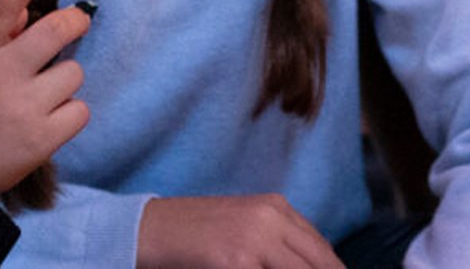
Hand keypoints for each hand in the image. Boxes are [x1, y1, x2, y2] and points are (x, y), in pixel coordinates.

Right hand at [0, 0, 91, 193]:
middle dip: (74, 23)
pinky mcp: (41, 139)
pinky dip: (68, 114)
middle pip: (56, 33)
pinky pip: (80, 111)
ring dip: (62, 80)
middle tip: (77, 23)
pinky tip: (46, 121)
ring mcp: (23, 107)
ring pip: (72, 73)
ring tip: (40, 96)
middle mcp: (1, 75)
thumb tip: (25, 12)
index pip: (1, 8)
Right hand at [137, 194, 345, 268]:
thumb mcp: (243, 227)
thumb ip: (277, 243)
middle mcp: (272, 218)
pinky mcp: (237, 261)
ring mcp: (255, 239)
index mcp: (276, 207)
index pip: (323, 252)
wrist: (146, 230)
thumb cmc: (192, 234)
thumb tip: (313, 264)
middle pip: (320, 264)